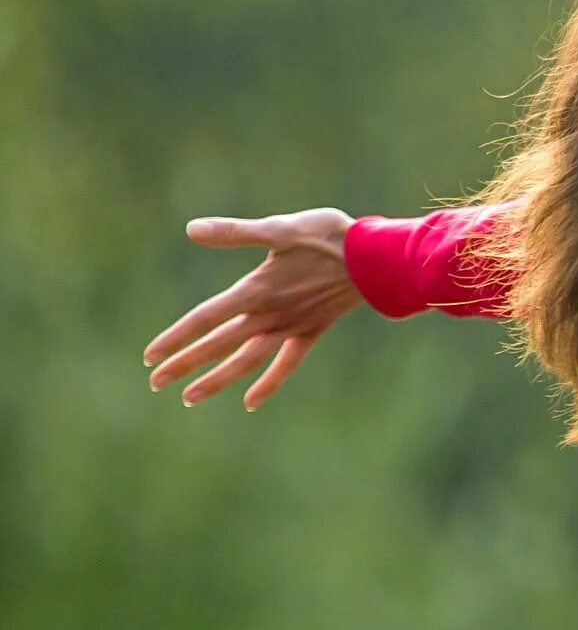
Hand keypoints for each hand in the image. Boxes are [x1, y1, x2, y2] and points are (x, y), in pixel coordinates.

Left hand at [145, 207, 362, 410]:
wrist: (376, 259)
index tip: (149, 356)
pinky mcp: (312, 331)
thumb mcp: (281, 228)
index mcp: (256, 290)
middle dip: (186, 363)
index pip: (206, 318)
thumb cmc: (329, 237)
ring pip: (247, 360)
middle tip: (155, 382)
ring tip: (190, 398)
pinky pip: (287, 363)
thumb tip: (192, 229)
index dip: (177, 336)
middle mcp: (269, 314)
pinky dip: (269, 382)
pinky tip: (251, 401)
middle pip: (219, 344)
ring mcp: (291, 327)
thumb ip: (236, 233)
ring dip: (218, 379)